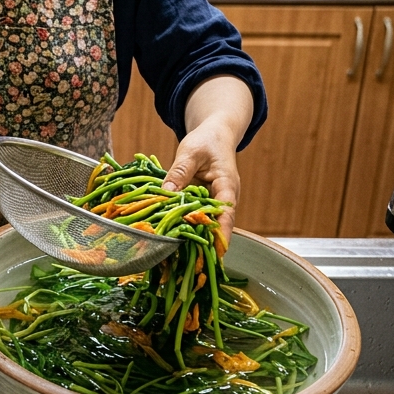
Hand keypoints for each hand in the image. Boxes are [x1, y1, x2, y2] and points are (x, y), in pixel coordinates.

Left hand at [161, 118, 240, 248]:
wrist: (215, 135)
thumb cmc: (207, 141)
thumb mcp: (191, 152)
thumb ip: (179, 172)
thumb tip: (167, 193)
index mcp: (227, 186)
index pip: (226, 214)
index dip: (220, 233)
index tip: (215, 251)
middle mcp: (223, 198)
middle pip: (216, 225)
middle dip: (204, 241)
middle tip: (188, 258)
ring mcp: (213, 201)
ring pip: (204, 222)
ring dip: (192, 235)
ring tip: (178, 254)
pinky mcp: (202, 201)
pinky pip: (194, 215)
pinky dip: (183, 223)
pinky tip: (169, 235)